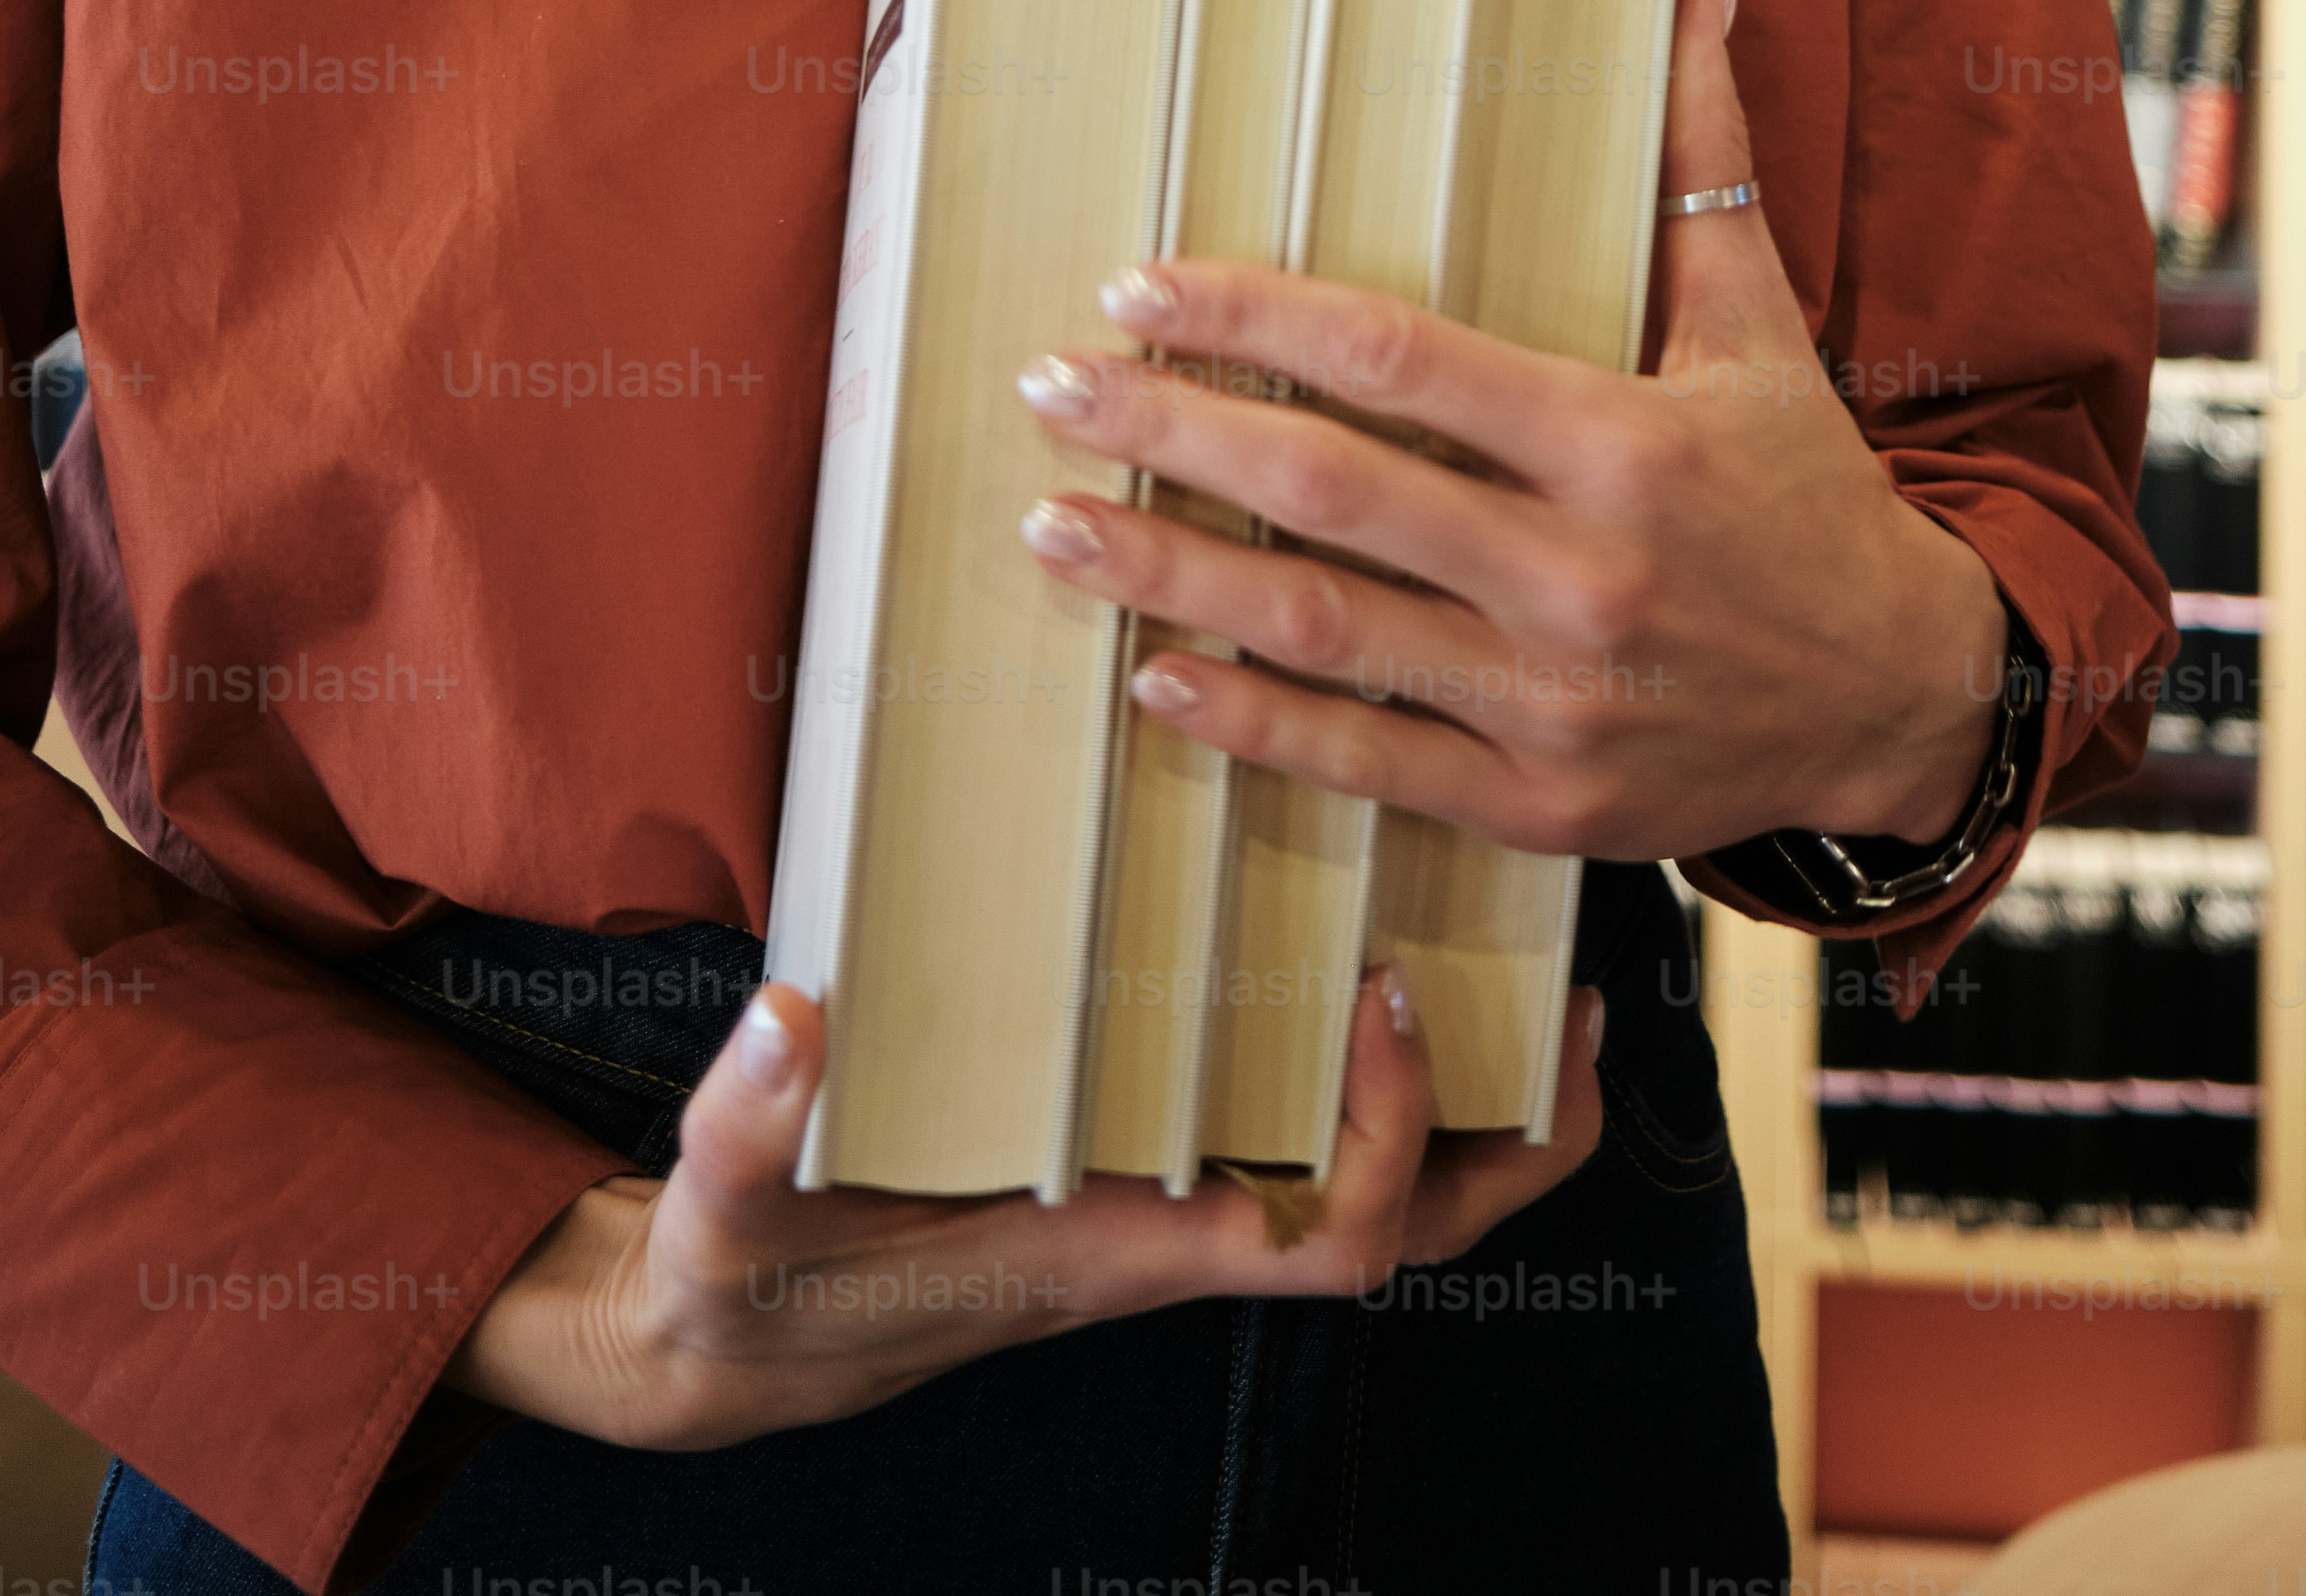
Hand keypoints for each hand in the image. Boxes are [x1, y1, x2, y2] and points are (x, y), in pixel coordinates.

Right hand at [447, 959, 1602, 1447]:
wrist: (741, 1338)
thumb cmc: (748, 1282)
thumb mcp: (724, 1214)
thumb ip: (741, 1126)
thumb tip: (788, 1019)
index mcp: (1122, 1255)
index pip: (1325, 1239)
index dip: (1390, 1134)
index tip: (1387, 992)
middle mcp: (1174, 1236)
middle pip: (1407, 1232)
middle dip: (1513, 1145)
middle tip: (1580, 1004)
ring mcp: (1172, 1204)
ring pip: (1381, 1195)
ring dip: (1474, 1109)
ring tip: (1540, 979)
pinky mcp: (1145, 1166)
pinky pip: (1305, 1138)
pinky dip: (1372, 1079)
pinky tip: (1381, 966)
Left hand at [1017, 0, 2008, 860]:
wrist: (1902, 698)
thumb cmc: (1810, 492)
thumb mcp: (1761, 320)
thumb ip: (1701, 157)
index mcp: (1622, 444)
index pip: (1400, 359)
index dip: (1255, 316)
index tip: (1139, 287)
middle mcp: (1578, 574)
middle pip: (1336, 491)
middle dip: (1174, 433)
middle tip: (1048, 390)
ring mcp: (1554, 701)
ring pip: (1327, 629)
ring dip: (1173, 579)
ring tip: (1051, 531)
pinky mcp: (1540, 805)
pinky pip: (1371, 761)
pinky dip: (1254, 726)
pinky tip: (1153, 679)